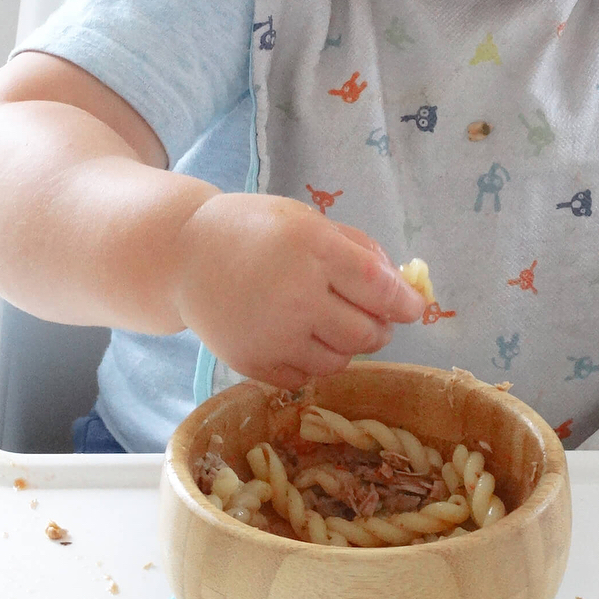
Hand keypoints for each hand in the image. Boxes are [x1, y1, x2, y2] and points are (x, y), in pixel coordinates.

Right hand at [170, 192, 425, 389]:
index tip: (413, 307)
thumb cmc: (254, 230)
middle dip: (379, 327)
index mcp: (313, 249)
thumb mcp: (308, 220)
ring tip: (328, 322)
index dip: (405, 303)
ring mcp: (273, 334)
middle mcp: (296, 295)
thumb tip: (401, 286)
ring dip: (347, 346)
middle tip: (370, 315)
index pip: (379, 288)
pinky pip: (306, 377)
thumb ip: (359, 249)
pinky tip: (299, 336)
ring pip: (340, 361)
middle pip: (366, 333)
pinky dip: (313, 361)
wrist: (185, 255)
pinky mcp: (253, 363)